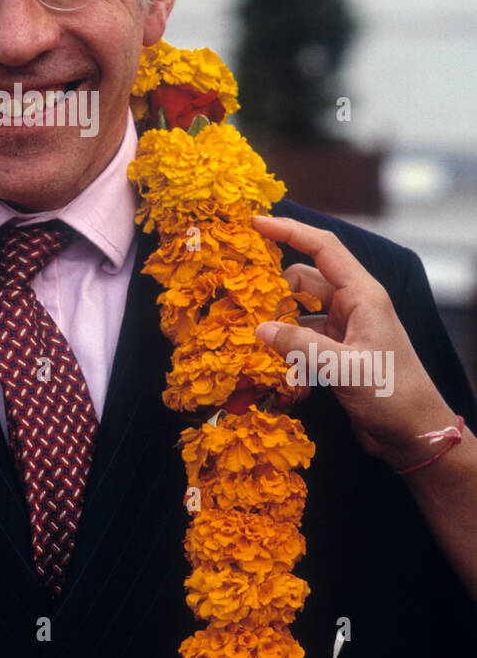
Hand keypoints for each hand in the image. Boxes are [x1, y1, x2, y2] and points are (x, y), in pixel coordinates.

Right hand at [251, 213, 455, 469]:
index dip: (290, 231)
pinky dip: (286, 343)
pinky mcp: (338, 353)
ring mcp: (346, 329)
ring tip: (250, 331)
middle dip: (274, 285)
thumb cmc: (393, 395)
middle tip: (240, 295)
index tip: (256, 223)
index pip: (323, 248)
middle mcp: (354, 306)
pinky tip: (270, 358)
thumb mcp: (345, 368)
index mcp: (362, 295)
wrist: (415, 434)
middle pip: (305, 278)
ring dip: (278, 318)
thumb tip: (259, 328)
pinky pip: (303, 336)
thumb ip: (300, 345)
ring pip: (300, 310)